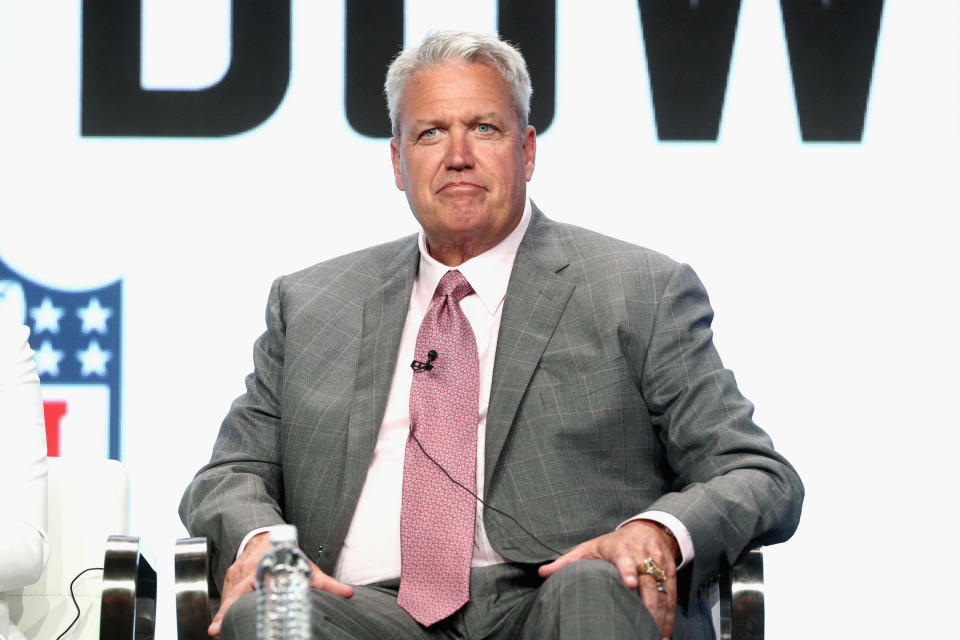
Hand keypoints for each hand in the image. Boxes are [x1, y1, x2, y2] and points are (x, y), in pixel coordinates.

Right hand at [208, 532, 354, 636]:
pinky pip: (225, 595)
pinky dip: (224, 609)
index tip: (238, 604)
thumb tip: (348, 594)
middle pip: (232, 594)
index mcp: (263, 566)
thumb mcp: (306, 567)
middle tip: (216, 630)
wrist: (265, 536)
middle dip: (223, 612)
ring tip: (219, 630)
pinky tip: (223, 622)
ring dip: (224, 613)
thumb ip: (326, 583)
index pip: (249, 585)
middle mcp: (245, 570)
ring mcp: (234, 575)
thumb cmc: (286, 553)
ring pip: (227, 596)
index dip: (242, 596)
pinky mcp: (228, 579)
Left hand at [537, 520, 678, 638]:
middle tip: (642, 626)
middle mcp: (642, 554)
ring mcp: (659, 563)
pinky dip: (670, 616)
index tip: (629, 584)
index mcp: (620, 548)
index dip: (627, 571)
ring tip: (654, 636)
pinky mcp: (670, 571)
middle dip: (647, 605)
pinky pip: (671, 595)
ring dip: (660, 616)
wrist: (647, 530)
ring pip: (662, 591)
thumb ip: (567, 562)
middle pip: (647, 581)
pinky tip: (664, 634)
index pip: (624, 560)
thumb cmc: (613, 543)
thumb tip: (542, 573)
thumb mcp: (589, 548)